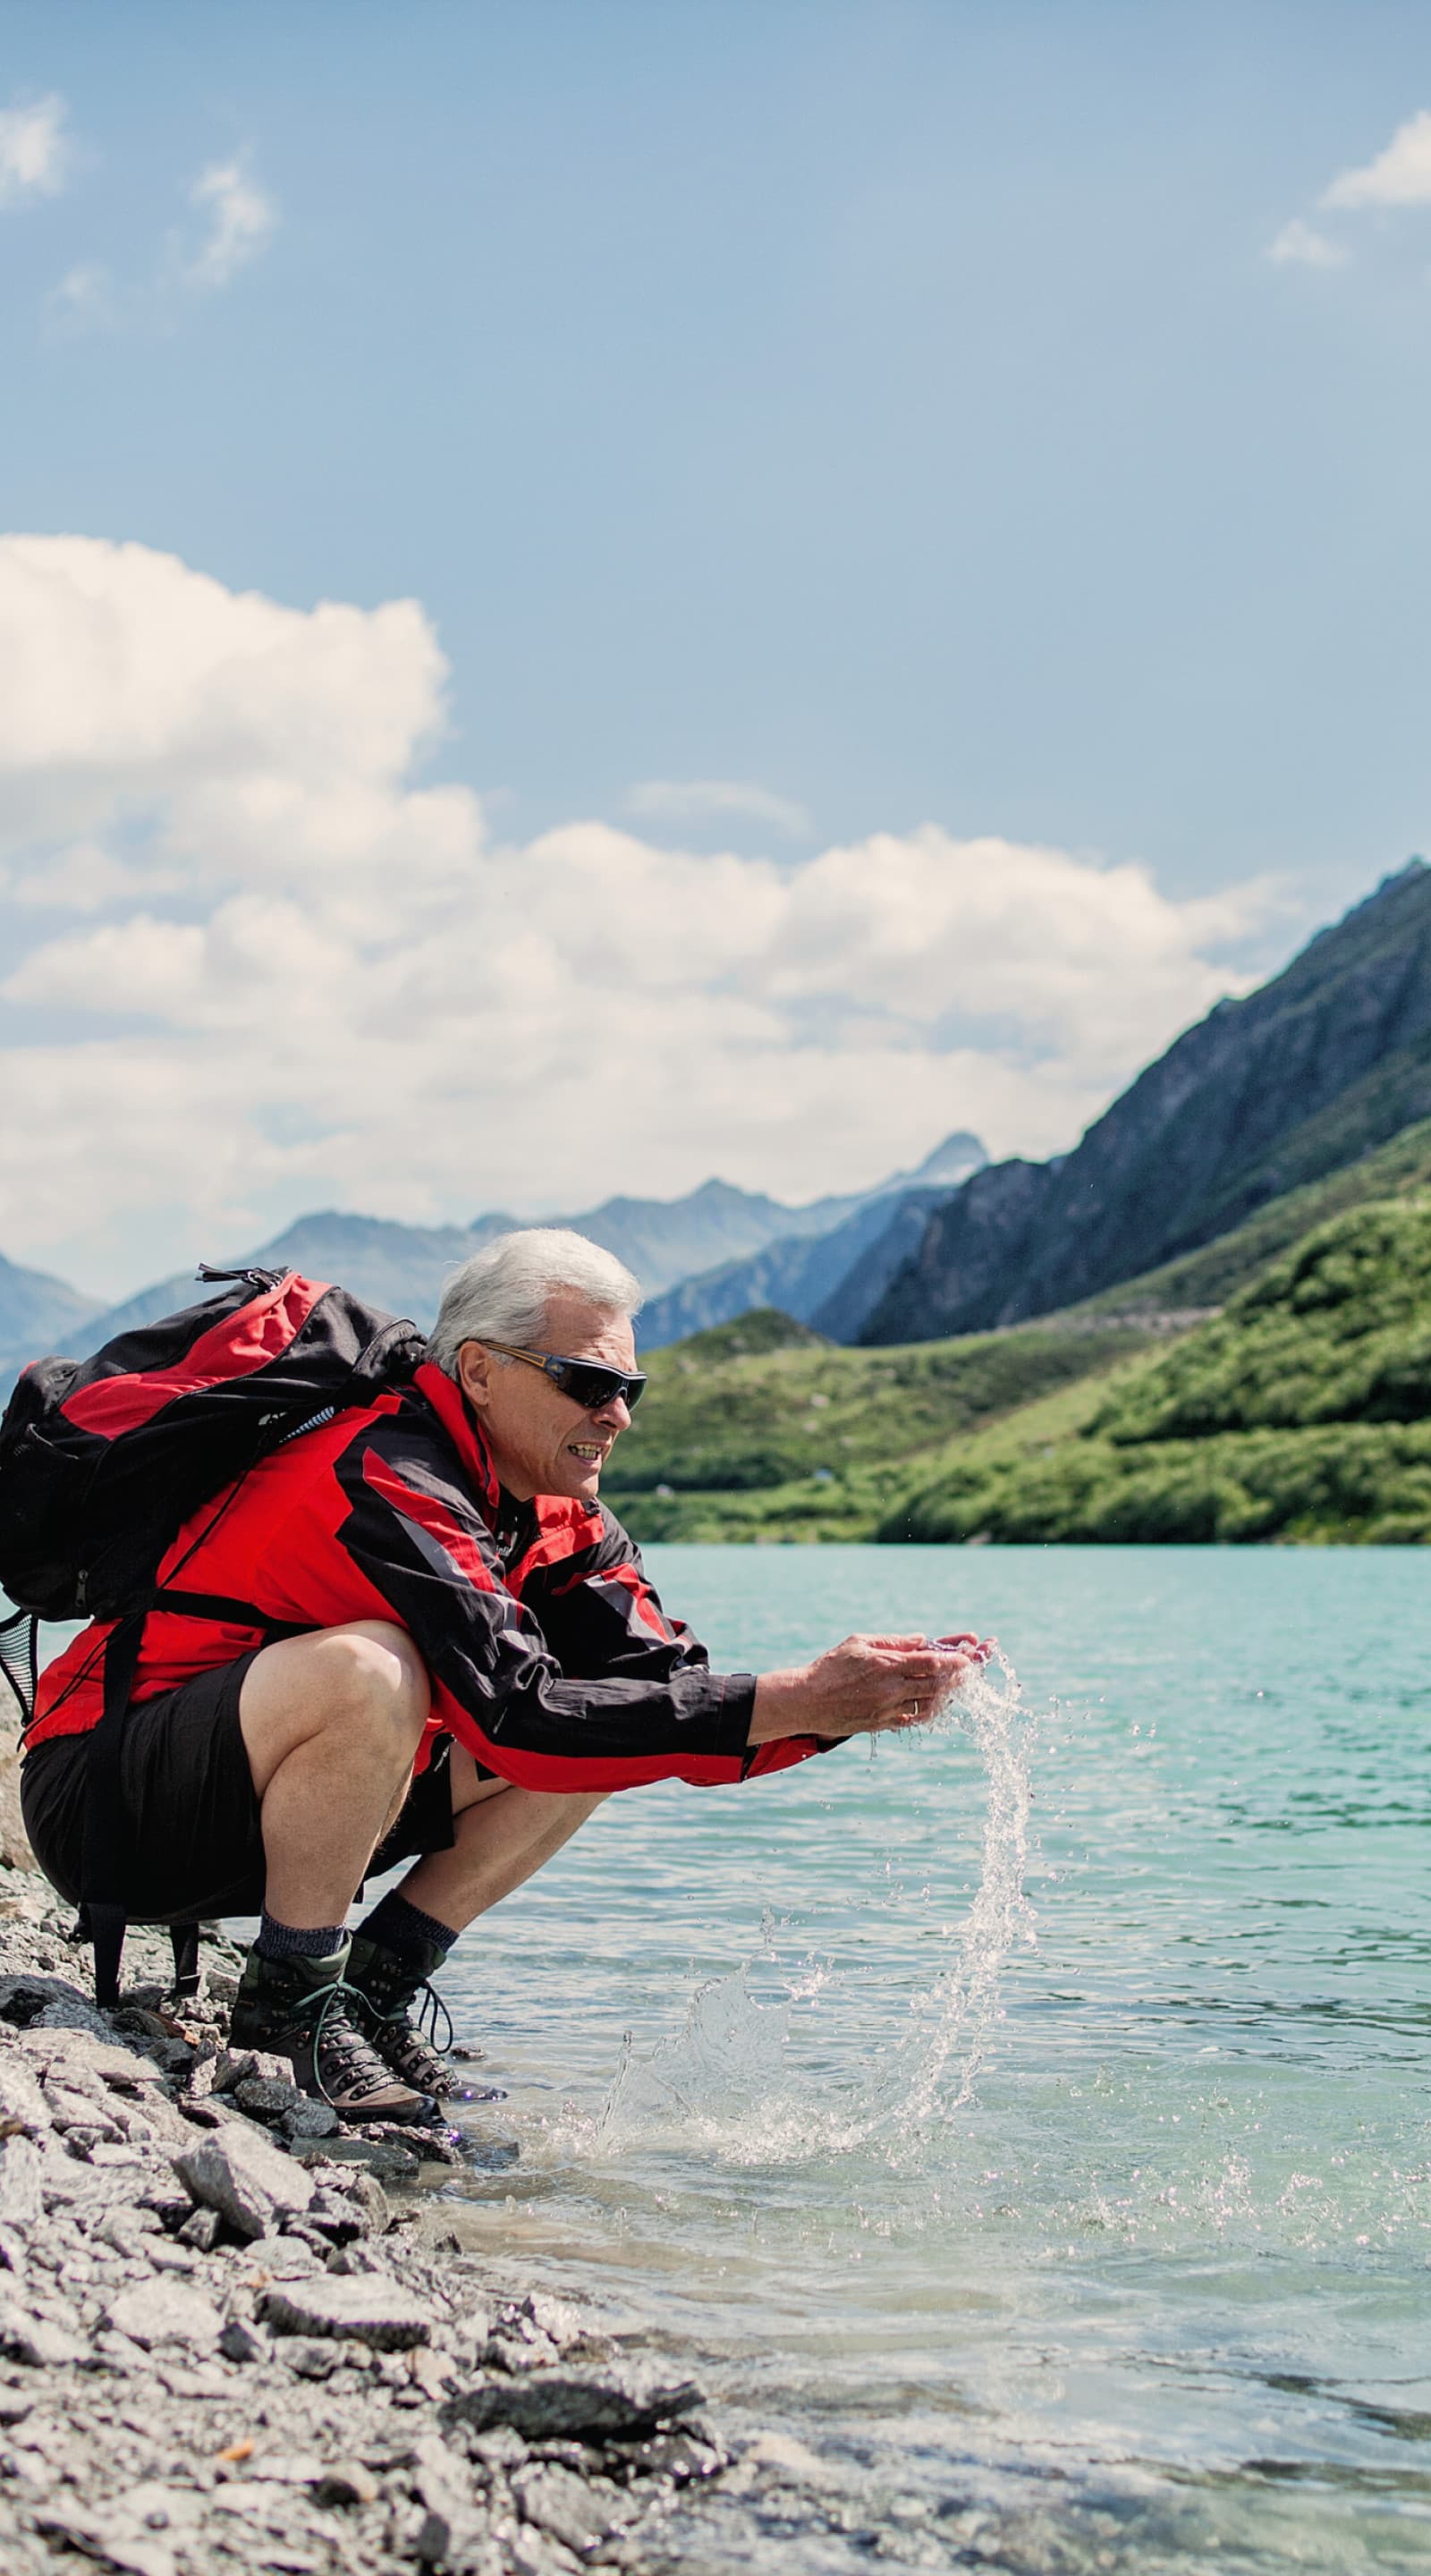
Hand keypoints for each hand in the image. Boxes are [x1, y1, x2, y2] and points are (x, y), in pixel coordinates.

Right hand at [748, 1632, 989, 1744]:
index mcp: (887, 1664)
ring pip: (929, 1704)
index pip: (932, 1662)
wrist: (807, 1700)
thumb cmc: (831, 1666)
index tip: (970, 1656)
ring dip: (947, 1696)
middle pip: (937, 1684)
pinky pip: (914, 1720)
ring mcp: (888, 1709)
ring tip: (955, 1686)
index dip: (955, 1660)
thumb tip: (922, 1639)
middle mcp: (891, 1689)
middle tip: (971, 1671)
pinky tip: (935, 1704)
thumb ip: (894, 1641)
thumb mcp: (860, 1642)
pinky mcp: (882, 1725)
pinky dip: (929, 1711)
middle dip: (958, 1677)